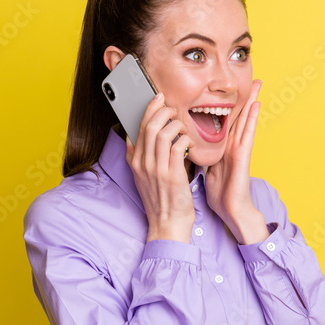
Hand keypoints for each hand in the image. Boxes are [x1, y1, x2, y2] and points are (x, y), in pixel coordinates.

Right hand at [125, 92, 196, 242]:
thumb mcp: (143, 177)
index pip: (138, 127)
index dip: (148, 109)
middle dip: (162, 110)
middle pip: (149, 126)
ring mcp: (156, 169)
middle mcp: (142, 164)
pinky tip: (190, 143)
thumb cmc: (161, 200)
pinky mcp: (172, 175)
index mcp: (134, 162)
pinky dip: (185, 139)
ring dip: (175, 124)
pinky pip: (177, 146)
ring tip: (183, 126)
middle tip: (173, 107)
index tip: (157, 99)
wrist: (168, 224)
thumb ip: (140, 156)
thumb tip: (138, 135)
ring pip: (162, 133)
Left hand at [205, 79, 263, 241]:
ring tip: (257, 84)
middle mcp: (233, 145)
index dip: (229, 105)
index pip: (227, 121)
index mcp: (224, 147)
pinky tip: (256, 105)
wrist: (230, 209)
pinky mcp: (243, 155)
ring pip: (246, 120)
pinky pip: (248, 133)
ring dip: (252, 101)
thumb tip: (190, 144)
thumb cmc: (221, 192)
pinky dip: (252, 118)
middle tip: (252, 78)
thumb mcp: (208, 168)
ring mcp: (240, 149)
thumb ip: (203, 154)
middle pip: (239, 116)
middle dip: (245, 98)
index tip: (229, 90)